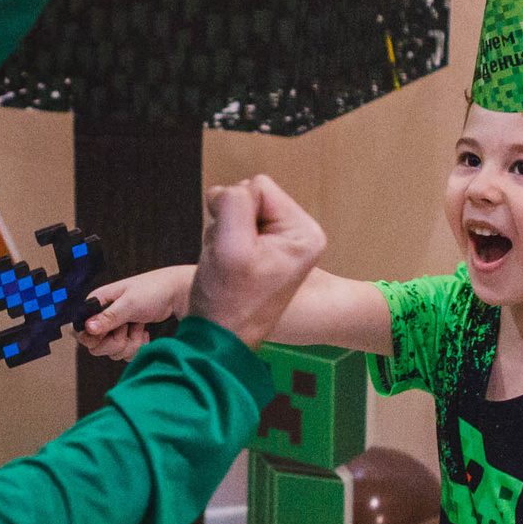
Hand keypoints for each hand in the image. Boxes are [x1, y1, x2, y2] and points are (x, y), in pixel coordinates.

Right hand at [79, 265, 193, 360]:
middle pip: (96, 347)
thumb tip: (87, 328)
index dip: (92, 338)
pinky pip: (126, 353)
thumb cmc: (154, 291)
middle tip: (128, 327)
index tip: (109, 332)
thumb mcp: (130, 303)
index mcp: (97, 304)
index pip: (80, 330)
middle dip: (116, 342)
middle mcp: (103, 317)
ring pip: (113, 352)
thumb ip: (108, 317)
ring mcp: (116, 328)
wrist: (178, 294)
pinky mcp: (128, 336)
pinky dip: (138, 346)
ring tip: (140, 325)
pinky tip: (145, 331)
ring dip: (130, 343)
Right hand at [187, 176, 326, 348]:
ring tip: (228, 262)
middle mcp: (298, 234)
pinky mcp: (262, 249)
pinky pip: (232, 224)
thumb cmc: (228, 298)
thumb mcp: (231, 243)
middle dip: (230, 220)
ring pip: (238, 209)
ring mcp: (280, 242)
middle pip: (250, 194)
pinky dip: (221, 239)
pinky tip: (226, 262)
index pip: (259, 186)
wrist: (218, 337)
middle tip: (231, 256)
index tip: (237, 248)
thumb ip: (235, 202)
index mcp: (304, 232)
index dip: (236, 211)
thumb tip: (230, 192)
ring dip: (223, 231)